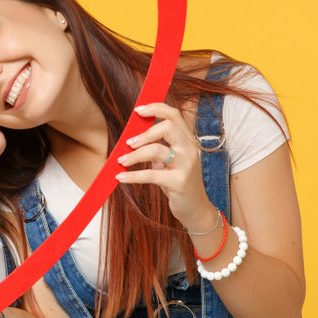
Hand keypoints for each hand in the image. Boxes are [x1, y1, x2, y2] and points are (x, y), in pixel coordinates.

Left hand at [115, 102, 216, 229]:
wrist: (196, 209)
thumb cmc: (178, 182)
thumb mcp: (170, 161)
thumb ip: (158, 146)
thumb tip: (132, 136)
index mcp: (188, 140)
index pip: (174, 115)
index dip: (155, 108)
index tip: (137, 111)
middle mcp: (190, 149)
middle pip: (167, 127)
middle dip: (144, 134)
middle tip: (128, 143)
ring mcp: (186, 165)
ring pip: (157, 150)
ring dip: (134, 155)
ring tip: (121, 161)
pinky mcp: (179, 182)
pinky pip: (151, 174)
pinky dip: (132, 176)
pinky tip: (121, 177)